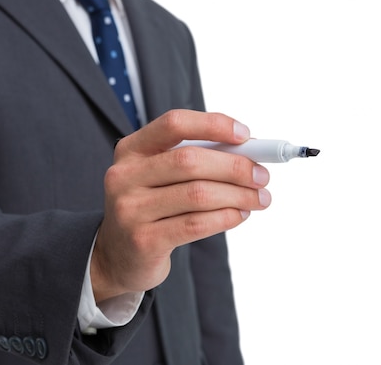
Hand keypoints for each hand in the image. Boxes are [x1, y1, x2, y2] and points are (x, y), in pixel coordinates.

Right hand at [91, 110, 270, 301]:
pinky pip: (196, 224)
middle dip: (235, 166)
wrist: (117, 255)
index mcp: (130, 150)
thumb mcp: (159, 175)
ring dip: (238, 195)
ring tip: (259, 198)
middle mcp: (124, 176)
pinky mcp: (144, 240)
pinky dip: (226, 217)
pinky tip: (240, 215)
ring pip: (198, 194)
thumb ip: (194, 158)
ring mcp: (131, 209)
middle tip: (262, 175)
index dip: (213, 125)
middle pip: (190, 161)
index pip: (174, 124)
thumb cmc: (150, 207)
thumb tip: (249, 151)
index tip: (246, 135)